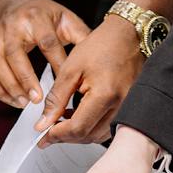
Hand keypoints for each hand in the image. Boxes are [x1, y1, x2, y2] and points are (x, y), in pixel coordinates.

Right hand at [0, 0, 90, 107]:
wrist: (15, 5)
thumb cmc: (45, 17)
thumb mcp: (67, 19)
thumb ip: (82, 37)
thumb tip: (100, 59)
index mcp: (36, 17)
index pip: (47, 42)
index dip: (56, 64)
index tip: (66, 85)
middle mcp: (12, 25)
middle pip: (14, 53)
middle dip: (25, 78)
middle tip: (38, 100)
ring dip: (10, 86)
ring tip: (24, 103)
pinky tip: (12, 100)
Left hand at [35, 17, 144, 144]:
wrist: (129, 35)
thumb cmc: (103, 45)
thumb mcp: (71, 68)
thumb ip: (57, 98)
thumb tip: (44, 122)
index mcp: (105, 95)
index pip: (78, 128)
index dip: (57, 135)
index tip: (43, 135)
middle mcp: (120, 106)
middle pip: (88, 136)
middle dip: (65, 137)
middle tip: (47, 132)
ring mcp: (128, 108)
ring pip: (99, 136)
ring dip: (78, 134)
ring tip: (61, 123)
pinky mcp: (129, 108)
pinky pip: (108, 127)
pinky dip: (91, 127)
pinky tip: (78, 117)